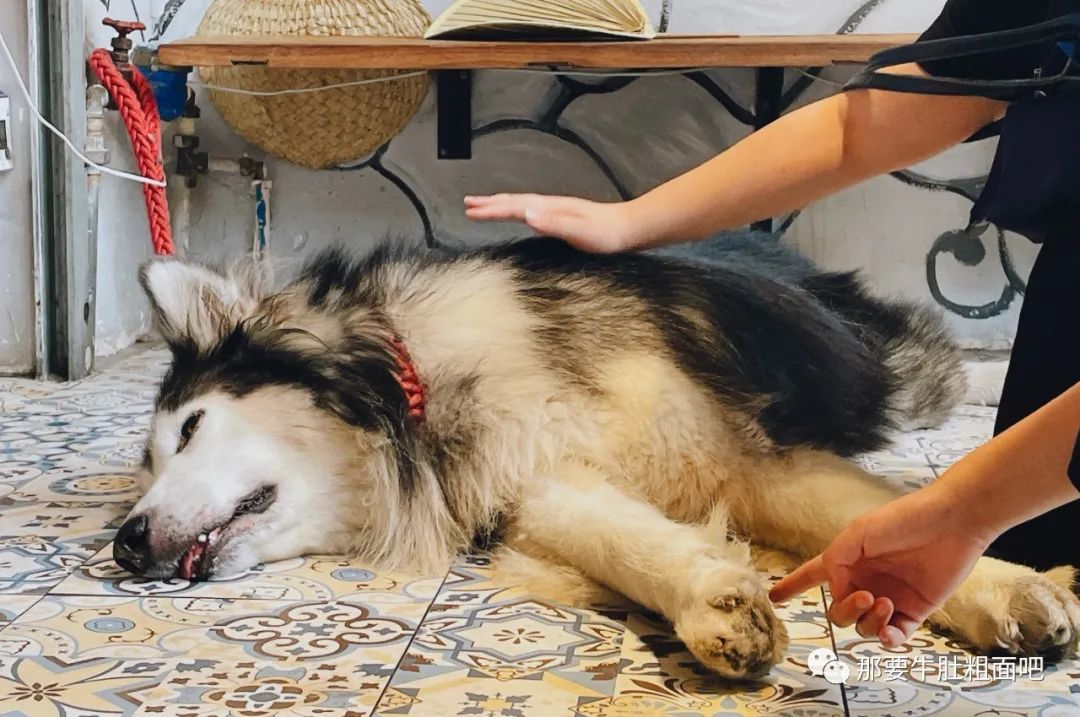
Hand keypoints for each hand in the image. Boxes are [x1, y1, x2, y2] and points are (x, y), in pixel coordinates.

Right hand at [464, 194, 638, 253]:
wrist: (628, 228)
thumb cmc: (605, 234)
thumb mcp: (578, 230)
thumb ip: (553, 222)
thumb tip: (526, 214)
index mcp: (549, 208)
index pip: (514, 207)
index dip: (491, 209)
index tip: (470, 211)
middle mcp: (550, 205)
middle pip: (514, 201)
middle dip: (489, 203)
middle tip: (467, 204)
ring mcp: (555, 209)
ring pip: (521, 204)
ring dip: (501, 204)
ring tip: (484, 205)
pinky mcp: (561, 217)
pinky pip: (530, 210)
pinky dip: (516, 210)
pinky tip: (518, 214)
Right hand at [768, 483, 992, 646]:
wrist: (950, 523)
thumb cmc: (902, 520)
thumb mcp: (857, 533)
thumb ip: (836, 560)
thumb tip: (837, 591)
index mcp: (846, 561)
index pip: (812, 575)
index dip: (792, 585)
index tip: (775, 596)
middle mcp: (864, 582)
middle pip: (838, 612)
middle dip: (845, 610)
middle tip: (864, 595)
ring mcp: (889, 599)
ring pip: (862, 628)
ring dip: (868, 620)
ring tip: (885, 602)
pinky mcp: (915, 612)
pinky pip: (893, 638)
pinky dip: (888, 638)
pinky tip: (891, 628)